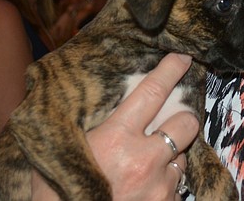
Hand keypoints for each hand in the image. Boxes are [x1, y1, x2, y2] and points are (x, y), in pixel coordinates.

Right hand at [32, 53, 198, 199]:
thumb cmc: (58, 195)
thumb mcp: (65, 152)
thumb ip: (84, 125)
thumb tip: (89, 98)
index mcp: (115, 138)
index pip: (152, 92)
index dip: (171, 70)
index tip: (183, 58)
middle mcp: (143, 159)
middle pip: (185, 122)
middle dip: (182, 119)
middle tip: (172, 122)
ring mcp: (158, 186)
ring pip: (182, 157)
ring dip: (170, 157)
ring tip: (146, 166)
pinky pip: (177, 187)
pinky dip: (165, 184)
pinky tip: (144, 189)